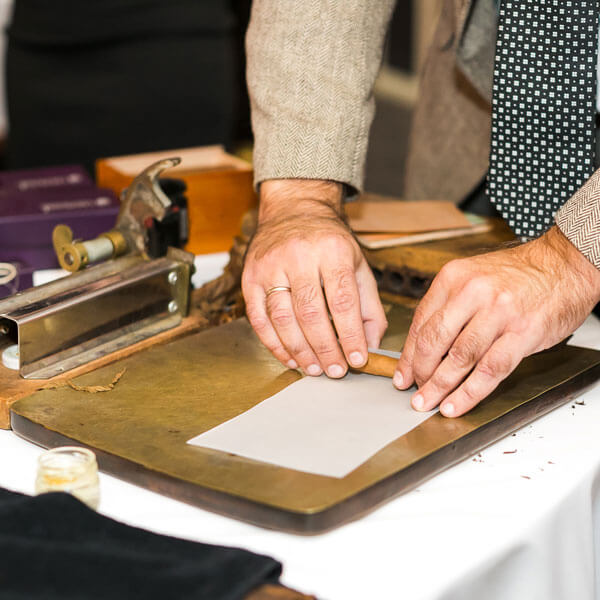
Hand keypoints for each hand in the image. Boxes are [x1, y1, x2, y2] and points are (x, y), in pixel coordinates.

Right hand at [242, 179, 386, 376]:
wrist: (294, 211)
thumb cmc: (330, 242)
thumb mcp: (358, 264)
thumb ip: (368, 305)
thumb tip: (371, 345)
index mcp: (332, 251)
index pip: (342, 301)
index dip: (350, 335)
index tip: (356, 359)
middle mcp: (299, 256)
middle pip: (310, 312)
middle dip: (324, 348)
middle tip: (335, 372)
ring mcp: (270, 266)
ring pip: (282, 317)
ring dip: (299, 350)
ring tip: (314, 369)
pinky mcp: (250, 277)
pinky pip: (258, 318)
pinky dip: (273, 343)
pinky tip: (289, 357)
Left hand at [394, 226, 599, 416]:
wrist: (564, 265)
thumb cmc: (518, 275)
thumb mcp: (473, 278)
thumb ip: (449, 307)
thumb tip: (424, 348)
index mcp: (454, 278)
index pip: (421, 323)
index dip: (408, 355)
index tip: (402, 375)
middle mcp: (473, 292)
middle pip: (435, 341)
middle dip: (420, 372)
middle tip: (415, 391)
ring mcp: (498, 313)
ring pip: (460, 358)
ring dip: (440, 386)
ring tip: (429, 402)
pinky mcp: (523, 333)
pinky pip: (490, 370)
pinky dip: (469, 392)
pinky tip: (456, 404)